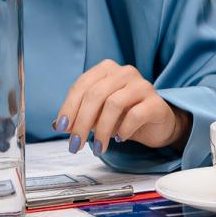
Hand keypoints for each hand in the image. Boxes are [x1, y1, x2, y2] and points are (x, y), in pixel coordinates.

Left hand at [55, 60, 188, 152]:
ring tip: (99, 147)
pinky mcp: (156, 103)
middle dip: (82, 122)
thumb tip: (58, 125)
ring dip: (102, 130)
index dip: (69, 107)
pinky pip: (135, 115)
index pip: (82, 85)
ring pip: (114, 104)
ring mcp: (143, 85)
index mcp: (107, 69)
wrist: (155, 125)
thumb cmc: (123, 116)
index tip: (62, 128)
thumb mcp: (97, 115)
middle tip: (76, 144)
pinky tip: (120, 138)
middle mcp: (125, 72)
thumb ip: (79, 116)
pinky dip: (123, 129)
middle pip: (96, 94)